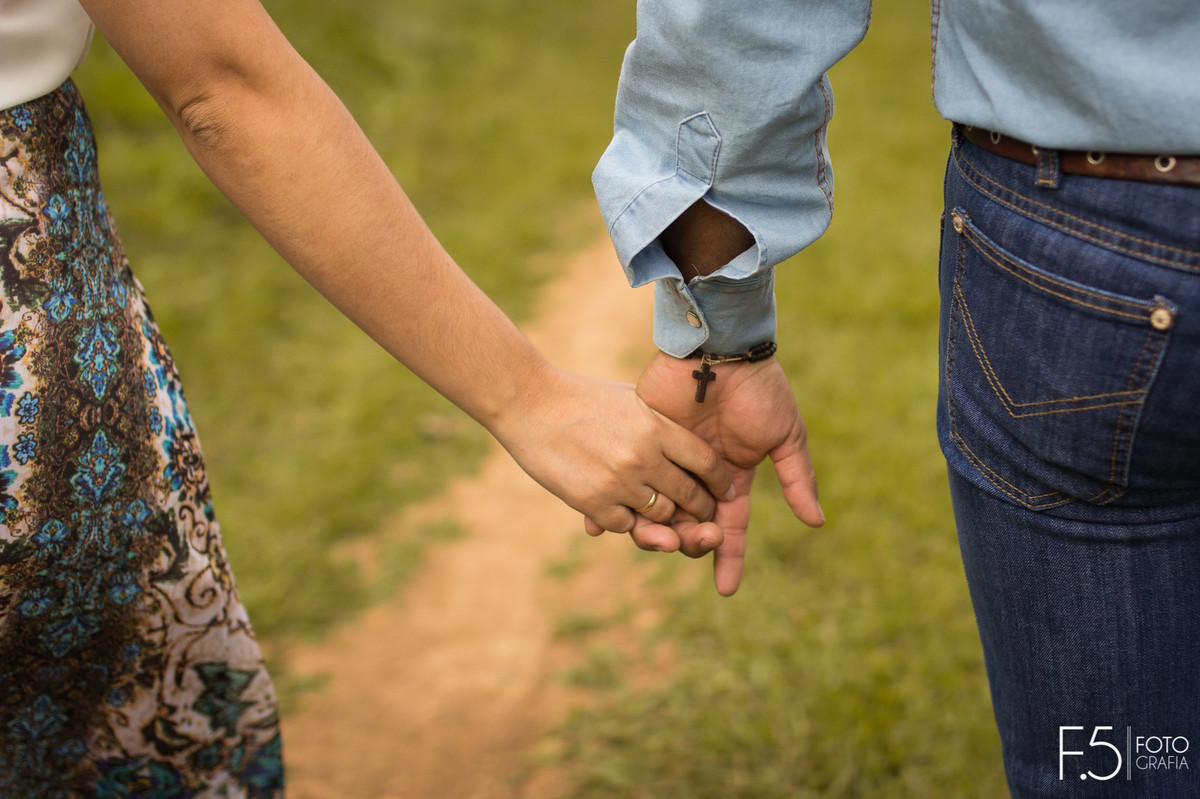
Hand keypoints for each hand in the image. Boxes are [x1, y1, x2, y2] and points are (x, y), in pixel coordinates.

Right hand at [490, 365, 734, 533]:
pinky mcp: (592, 501)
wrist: (528, 403)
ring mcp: (618, 481)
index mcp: (656, 426)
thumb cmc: (580, 396)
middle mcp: (643, 456)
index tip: (723, 488)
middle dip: (701, 508)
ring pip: (661, 516)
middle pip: (690, 495)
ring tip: (667, 518)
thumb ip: (659, 420)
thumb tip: (688, 439)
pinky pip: (626, 526)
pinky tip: (623, 511)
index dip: (719, 480)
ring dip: (666, 519)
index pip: (705, 461)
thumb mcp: (628, 398)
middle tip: (704, 515)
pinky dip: (628, 522)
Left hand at [589, 351, 822, 595]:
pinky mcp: (637, 442)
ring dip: (651, 532)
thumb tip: (816, 522)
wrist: (721, 349)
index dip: (728, 557)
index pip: (728, 527)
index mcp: (729, 476)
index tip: (725, 589)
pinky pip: (619, 480)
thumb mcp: (785, 435)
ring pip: (652, 511)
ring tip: (653, 540)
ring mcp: (664, 460)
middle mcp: (694, 475)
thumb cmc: (759, 389)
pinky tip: (599, 524)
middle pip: (687, 525)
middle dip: (691, 543)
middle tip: (692, 544)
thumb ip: (796, 478)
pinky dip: (606, 504)